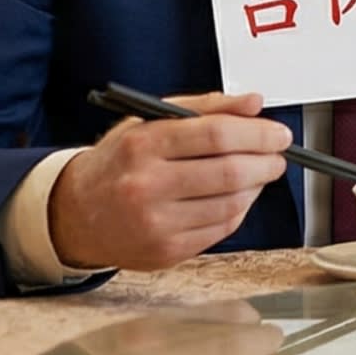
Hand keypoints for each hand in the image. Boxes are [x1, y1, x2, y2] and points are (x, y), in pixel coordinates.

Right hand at [48, 90, 291, 272]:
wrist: (76, 214)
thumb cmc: (119, 162)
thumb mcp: (150, 121)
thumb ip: (206, 107)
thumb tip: (254, 103)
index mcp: (143, 145)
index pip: (215, 135)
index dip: (257, 133)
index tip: (278, 133)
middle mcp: (146, 185)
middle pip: (228, 172)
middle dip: (266, 162)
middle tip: (278, 154)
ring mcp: (155, 224)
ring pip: (231, 204)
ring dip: (256, 187)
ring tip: (258, 173)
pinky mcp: (166, 252)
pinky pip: (221, 229)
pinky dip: (239, 210)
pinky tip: (237, 196)